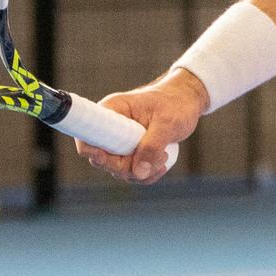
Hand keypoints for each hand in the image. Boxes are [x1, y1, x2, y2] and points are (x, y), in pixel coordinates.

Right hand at [75, 68, 208, 184]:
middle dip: (127, 166)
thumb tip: (138, 172)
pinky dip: (146, 175)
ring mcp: (120, 141)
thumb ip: (152, 147)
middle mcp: (111, 127)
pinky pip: (131, 172)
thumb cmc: (176, 103)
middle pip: (102, 159)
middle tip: (157, 156)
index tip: (105, 157)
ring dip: (141, 172)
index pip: (87, 133)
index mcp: (112, 111)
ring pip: (118, 169)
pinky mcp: (131, 152)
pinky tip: (162, 165)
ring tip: (163, 156)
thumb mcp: (166, 123)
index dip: (91, 149)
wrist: (188, 101)